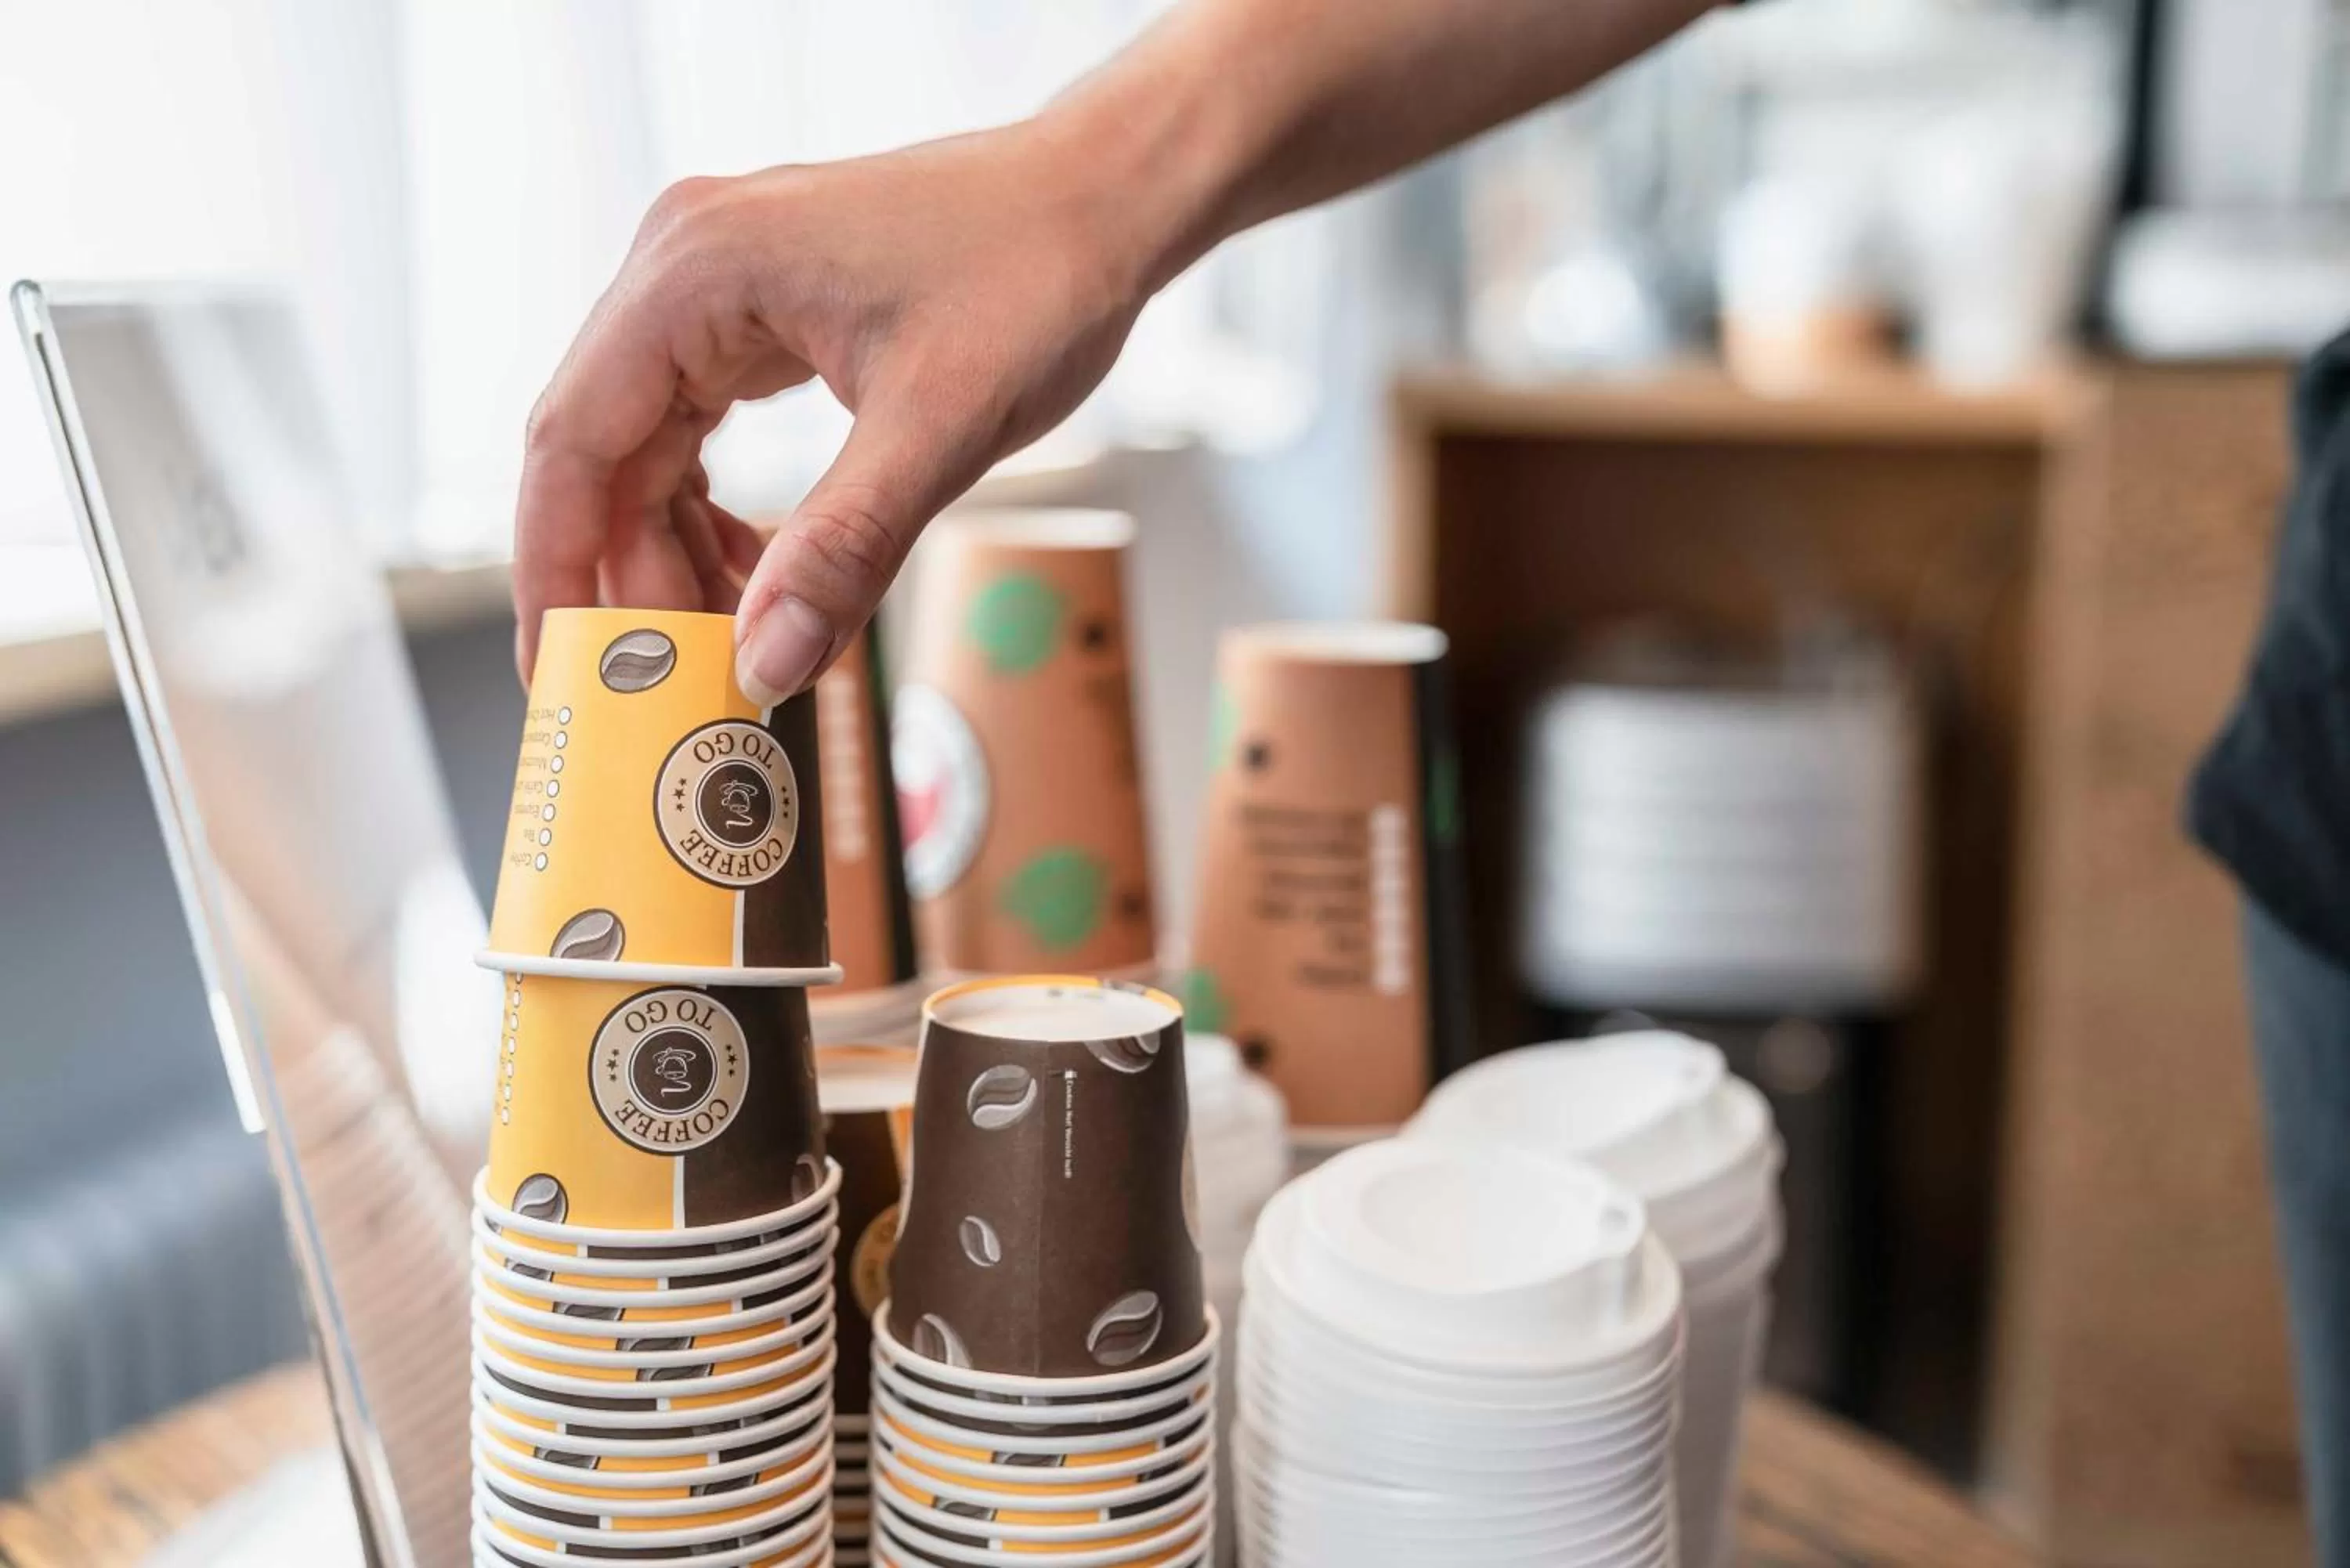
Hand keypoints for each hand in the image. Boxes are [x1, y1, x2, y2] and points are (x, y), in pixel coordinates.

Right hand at [512, 119, 1157, 701]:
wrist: (1102, 201)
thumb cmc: (1034, 276)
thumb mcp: (939, 428)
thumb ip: (842, 550)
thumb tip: (764, 665)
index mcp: (695, 269)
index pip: (572, 440)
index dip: (555, 567)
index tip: (558, 670)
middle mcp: (682, 264)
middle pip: (601, 451)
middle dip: (630, 572)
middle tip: (670, 681)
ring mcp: (715, 285)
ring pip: (647, 447)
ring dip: (675, 548)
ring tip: (732, 636)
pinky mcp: (756, 310)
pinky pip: (696, 424)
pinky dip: (714, 507)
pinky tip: (763, 571)